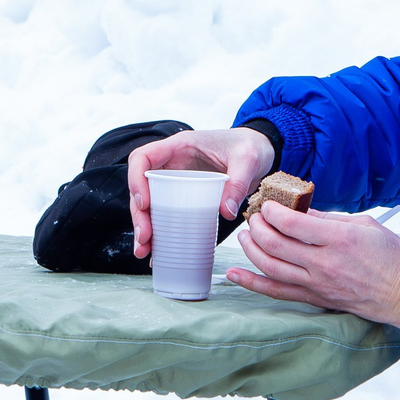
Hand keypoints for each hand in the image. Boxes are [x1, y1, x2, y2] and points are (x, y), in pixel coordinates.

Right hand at [127, 124, 276, 257]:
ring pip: (150, 205)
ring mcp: (177, 182)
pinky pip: (167, 215)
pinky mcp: (185, 198)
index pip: (142, 158)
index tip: (145, 204)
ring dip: (145, 228)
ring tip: (144, 252)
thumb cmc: (251, 146)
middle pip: (142, 188)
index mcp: (179, 146)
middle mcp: (172, 164)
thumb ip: (238, 181)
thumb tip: (226, 212)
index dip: (136, 180)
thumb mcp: (248, 159)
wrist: (262, 151)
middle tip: (145, 238)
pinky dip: (161, 234)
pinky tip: (157, 253)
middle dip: (139, 215)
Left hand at [228, 204, 399, 328]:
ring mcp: (318, 283)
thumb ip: (329, 218)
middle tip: (254, 217)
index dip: (272, 211)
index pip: (292, 223)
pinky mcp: (315, 298)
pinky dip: (253, 283)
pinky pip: (277, 291)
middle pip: (276, 244)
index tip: (267, 204)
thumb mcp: (365, 225)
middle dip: (258, 226)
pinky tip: (235, 275)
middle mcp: (324, 263)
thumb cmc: (392, 258)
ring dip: (251, 249)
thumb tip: (301, 210)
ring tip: (245, 235)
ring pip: (271, 267)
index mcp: (338, 239)